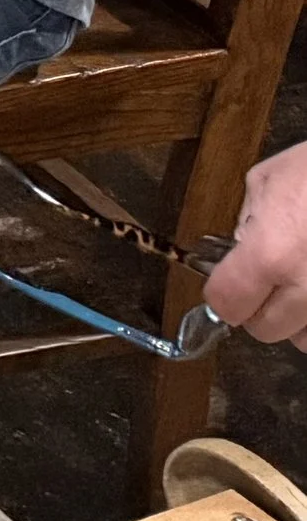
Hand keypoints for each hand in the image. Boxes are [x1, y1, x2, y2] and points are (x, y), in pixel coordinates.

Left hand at [206, 141, 306, 348]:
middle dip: (260, 308)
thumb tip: (240, 247)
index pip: (227, 303)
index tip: (227, 285)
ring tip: (304, 282)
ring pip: (306, 341)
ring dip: (299, 320)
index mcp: (272, 253)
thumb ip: (248, 219)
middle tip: (268, 282)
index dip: (222, 294)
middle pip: (265, 330)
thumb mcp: (269, 179)